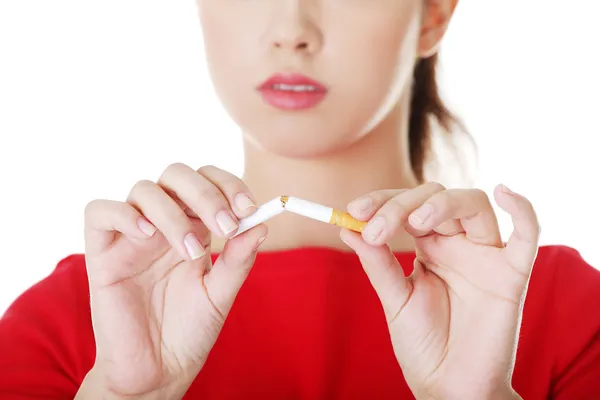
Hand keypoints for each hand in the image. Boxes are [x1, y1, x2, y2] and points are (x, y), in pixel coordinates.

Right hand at [79, 163, 265, 398]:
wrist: (158, 370)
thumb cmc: (190, 331)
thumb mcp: (220, 293)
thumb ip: (237, 260)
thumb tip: (262, 225)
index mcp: (194, 226)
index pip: (208, 182)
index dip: (228, 185)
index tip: (249, 209)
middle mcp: (163, 223)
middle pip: (177, 175)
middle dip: (205, 193)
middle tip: (225, 225)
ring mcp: (131, 236)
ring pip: (144, 189)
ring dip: (173, 214)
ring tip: (192, 253)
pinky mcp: (101, 253)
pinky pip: (99, 211)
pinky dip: (123, 214)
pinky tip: (146, 235)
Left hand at [341, 182, 538, 399]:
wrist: (448, 386)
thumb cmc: (423, 345)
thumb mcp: (395, 299)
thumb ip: (377, 263)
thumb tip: (347, 228)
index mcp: (430, 246)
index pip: (408, 205)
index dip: (381, 201)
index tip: (352, 213)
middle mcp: (458, 244)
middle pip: (436, 198)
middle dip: (402, 205)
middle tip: (375, 229)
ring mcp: (485, 256)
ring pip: (474, 204)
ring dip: (443, 204)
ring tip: (416, 223)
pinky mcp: (511, 275)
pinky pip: (528, 235)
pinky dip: (523, 210)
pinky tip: (503, 192)